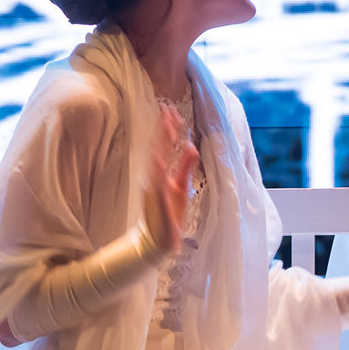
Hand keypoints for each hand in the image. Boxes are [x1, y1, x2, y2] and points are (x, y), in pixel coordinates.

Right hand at [142, 105, 198, 254]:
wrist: (161, 239)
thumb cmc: (170, 211)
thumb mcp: (181, 186)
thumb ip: (186, 166)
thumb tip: (192, 146)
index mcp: (162, 173)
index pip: (165, 147)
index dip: (168, 129)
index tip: (171, 110)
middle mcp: (156, 178)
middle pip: (160, 150)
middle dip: (164, 131)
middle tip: (168, 111)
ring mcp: (156, 190)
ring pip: (157, 164)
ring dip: (160, 146)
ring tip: (165, 128)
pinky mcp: (159, 203)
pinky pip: (158, 186)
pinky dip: (158, 173)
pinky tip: (159, 160)